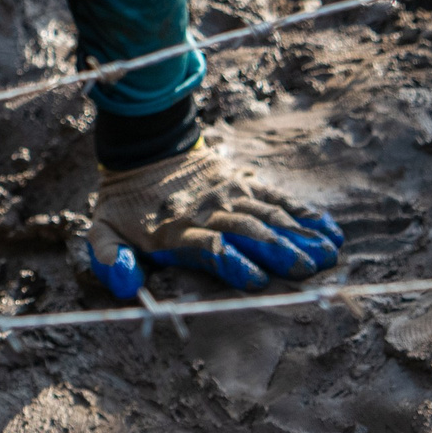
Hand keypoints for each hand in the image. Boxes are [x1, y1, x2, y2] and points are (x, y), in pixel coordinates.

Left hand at [84, 144, 342, 297]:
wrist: (144, 151)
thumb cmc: (126, 206)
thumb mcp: (102, 229)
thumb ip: (109, 257)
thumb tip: (124, 281)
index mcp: (175, 229)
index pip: (208, 247)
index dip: (233, 263)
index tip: (257, 280)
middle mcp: (208, 211)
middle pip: (247, 232)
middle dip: (278, 251)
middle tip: (307, 270)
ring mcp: (231, 195)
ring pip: (269, 216)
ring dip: (299, 235)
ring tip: (327, 255)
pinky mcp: (246, 183)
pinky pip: (278, 197)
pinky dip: (305, 213)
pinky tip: (329, 229)